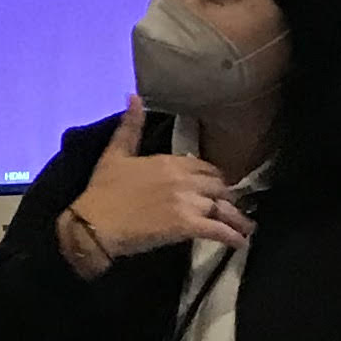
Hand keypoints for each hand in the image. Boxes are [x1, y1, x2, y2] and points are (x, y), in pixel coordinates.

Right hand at [67, 104, 251, 263]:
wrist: (94, 223)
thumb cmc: (102, 190)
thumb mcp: (114, 153)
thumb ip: (130, 127)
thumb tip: (134, 97)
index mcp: (169, 161)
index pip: (205, 167)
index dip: (213, 178)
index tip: (216, 188)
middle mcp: (184, 179)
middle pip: (218, 186)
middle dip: (227, 198)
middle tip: (232, 210)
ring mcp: (187, 202)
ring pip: (223, 208)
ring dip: (237, 219)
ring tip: (246, 228)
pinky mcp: (186, 226)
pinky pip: (218, 230)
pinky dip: (232, 237)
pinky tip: (240, 243)